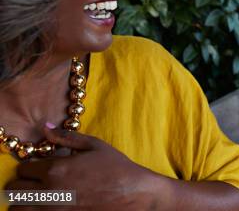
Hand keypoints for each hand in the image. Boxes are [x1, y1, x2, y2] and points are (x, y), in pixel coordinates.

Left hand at [6, 126, 157, 209]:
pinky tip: (51, 205)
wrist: (133, 193)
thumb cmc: (116, 167)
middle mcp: (49, 192)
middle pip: (15, 190)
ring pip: (19, 208)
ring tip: (41, 195)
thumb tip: (46, 127)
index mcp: (55, 169)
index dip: (32, 166)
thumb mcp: (94, 146)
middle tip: (38, 182)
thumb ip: (66, 137)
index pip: (23, 168)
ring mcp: (54, 210)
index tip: (41, 167)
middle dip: (24, 183)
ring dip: (26, 201)